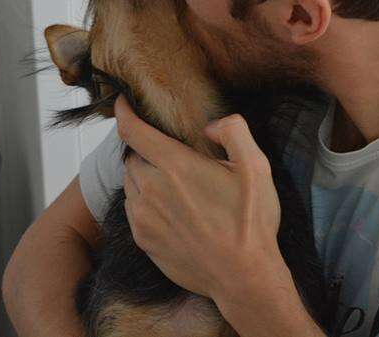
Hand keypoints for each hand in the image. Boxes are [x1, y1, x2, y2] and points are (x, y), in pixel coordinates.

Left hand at [115, 93, 289, 302]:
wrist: (242, 277)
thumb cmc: (250, 222)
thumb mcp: (256, 167)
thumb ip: (234, 131)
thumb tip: (211, 126)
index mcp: (175, 166)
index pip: (132, 130)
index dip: (124, 111)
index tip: (122, 102)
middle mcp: (151, 189)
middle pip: (132, 156)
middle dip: (146, 151)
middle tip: (172, 156)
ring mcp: (144, 217)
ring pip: (131, 183)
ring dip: (145, 176)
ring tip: (174, 185)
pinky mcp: (143, 240)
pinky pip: (134, 209)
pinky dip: (145, 202)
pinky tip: (172, 209)